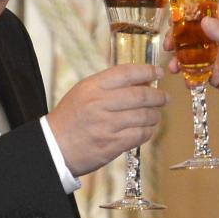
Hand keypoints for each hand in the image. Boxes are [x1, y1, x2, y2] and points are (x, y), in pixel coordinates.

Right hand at [46, 64, 167, 175]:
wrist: (53, 147)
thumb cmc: (71, 118)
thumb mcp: (84, 92)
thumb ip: (110, 85)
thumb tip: (143, 80)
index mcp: (92, 87)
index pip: (127, 72)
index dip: (147, 70)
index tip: (159, 72)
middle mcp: (100, 104)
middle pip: (141, 95)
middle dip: (158, 96)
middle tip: (164, 98)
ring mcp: (106, 125)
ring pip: (144, 116)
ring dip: (154, 115)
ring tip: (155, 115)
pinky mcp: (111, 145)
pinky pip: (140, 135)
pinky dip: (147, 132)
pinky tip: (146, 130)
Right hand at [172, 4, 218, 126]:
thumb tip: (204, 22)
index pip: (210, 12)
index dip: (191, 14)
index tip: (175, 20)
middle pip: (197, 33)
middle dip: (180, 38)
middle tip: (169, 45)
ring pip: (194, 54)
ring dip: (182, 59)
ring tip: (174, 67)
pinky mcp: (218, 75)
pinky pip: (199, 73)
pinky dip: (190, 76)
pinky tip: (187, 80)